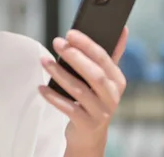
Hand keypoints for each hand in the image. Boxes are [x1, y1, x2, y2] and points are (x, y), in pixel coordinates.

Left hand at [39, 28, 127, 152]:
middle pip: (94, 74)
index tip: (71, 33)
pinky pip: (68, 108)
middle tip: (58, 42)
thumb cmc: (95, 99)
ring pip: (79, 90)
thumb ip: (111, 54)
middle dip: (74, 56)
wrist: (90, 134)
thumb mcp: (106, 78)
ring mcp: (100, 112)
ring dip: (59, 73)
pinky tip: (41, 88)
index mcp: (118, 80)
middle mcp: (112, 96)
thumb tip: (123, 29)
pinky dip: (53, 97)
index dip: (87, 45)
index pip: (104, 58)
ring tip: (44, 61)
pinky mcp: (86, 124)